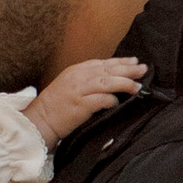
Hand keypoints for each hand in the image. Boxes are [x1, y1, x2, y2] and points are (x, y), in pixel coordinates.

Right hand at [27, 54, 146, 146]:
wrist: (39, 121)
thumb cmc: (55, 107)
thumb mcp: (70, 86)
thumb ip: (87, 80)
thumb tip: (111, 80)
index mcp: (76, 71)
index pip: (103, 63)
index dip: (120, 61)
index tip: (134, 61)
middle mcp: (78, 77)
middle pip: (108, 70)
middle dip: (128, 69)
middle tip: (143, 69)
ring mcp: (78, 91)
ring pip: (107, 82)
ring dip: (124, 83)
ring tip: (138, 86)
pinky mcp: (79, 106)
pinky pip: (101, 100)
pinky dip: (112, 100)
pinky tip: (119, 102)